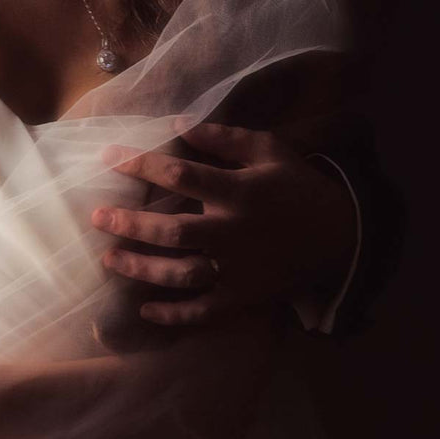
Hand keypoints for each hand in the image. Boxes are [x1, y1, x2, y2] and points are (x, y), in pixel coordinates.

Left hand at [92, 121, 355, 325]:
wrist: (342, 237)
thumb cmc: (297, 188)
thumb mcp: (270, 152)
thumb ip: (227, 139)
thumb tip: (180, 124)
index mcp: (239, 192)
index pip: (182, 174)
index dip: (142, 164)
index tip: (108, 157)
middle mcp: (234, 232)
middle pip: (173, 231)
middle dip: (130, 224)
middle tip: (97, 217)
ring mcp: (237, 270)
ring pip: (180, 273)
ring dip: (141, 268)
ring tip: (109, 259)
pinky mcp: (242, 298)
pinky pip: (202, 311)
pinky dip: (173, 314)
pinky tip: (145, 309)